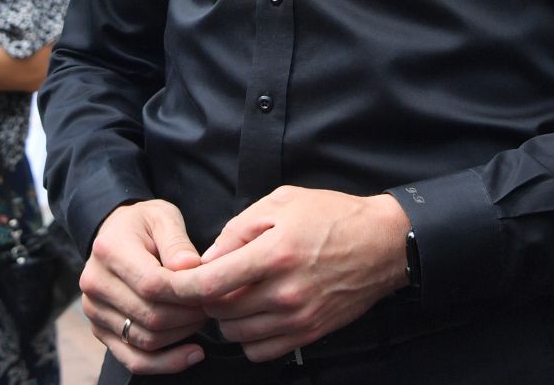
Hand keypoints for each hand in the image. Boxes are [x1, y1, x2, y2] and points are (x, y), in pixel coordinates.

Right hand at [80, 200, 208, 375]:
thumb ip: (178, 241)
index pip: (152, 283)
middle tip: (215, 304)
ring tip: (203, 317)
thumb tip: (191, 268)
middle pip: (150, 316)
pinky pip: (133, 359)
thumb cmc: (145, 223)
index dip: (188, 293)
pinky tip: (192, 353)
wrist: (116, 232)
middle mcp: (95, 284)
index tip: (215, 289)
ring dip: (183, 335)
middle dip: (190, 315)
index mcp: (109, 250)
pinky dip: (166, 363)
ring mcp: (94, 311)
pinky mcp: (100, 330)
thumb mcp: (163, 217)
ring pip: (145, 340)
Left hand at [172, 187, 409, 361]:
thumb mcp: (281, 203)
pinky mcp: (309, 332)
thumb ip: (238, 229)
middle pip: (220, 313)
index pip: (212, 284)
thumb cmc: (332, 216)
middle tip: (211, 282)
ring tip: (236, 295)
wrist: (382, 243)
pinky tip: (255, 314)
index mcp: (275, 253)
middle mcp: (285, 291)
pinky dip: (249, 337)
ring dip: (227, 318)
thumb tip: (206, 258)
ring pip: (236, 334)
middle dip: (206, 299)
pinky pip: (260, 350)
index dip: (183, 287)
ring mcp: (298, 317)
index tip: (171, 283)